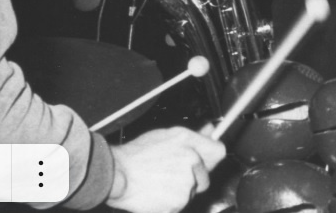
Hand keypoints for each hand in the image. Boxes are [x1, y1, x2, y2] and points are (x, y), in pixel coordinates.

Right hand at [107, 125, 225, 212]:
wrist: (117, 175)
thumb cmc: (138, 154)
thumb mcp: (168, 135)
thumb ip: (195, 135)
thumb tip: (211, 130)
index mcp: (191, 147)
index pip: (219, 152)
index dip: (212, 155)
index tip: (206, 157)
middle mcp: (192, 168)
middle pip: (205, 177)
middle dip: (194, 176)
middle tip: (172, 172)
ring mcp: (185, 189)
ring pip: (191, 192)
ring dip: (181, 189)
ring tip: (160, 181)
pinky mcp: (176, 206)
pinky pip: (179, 205)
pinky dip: (170, 201)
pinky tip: (156, 192)